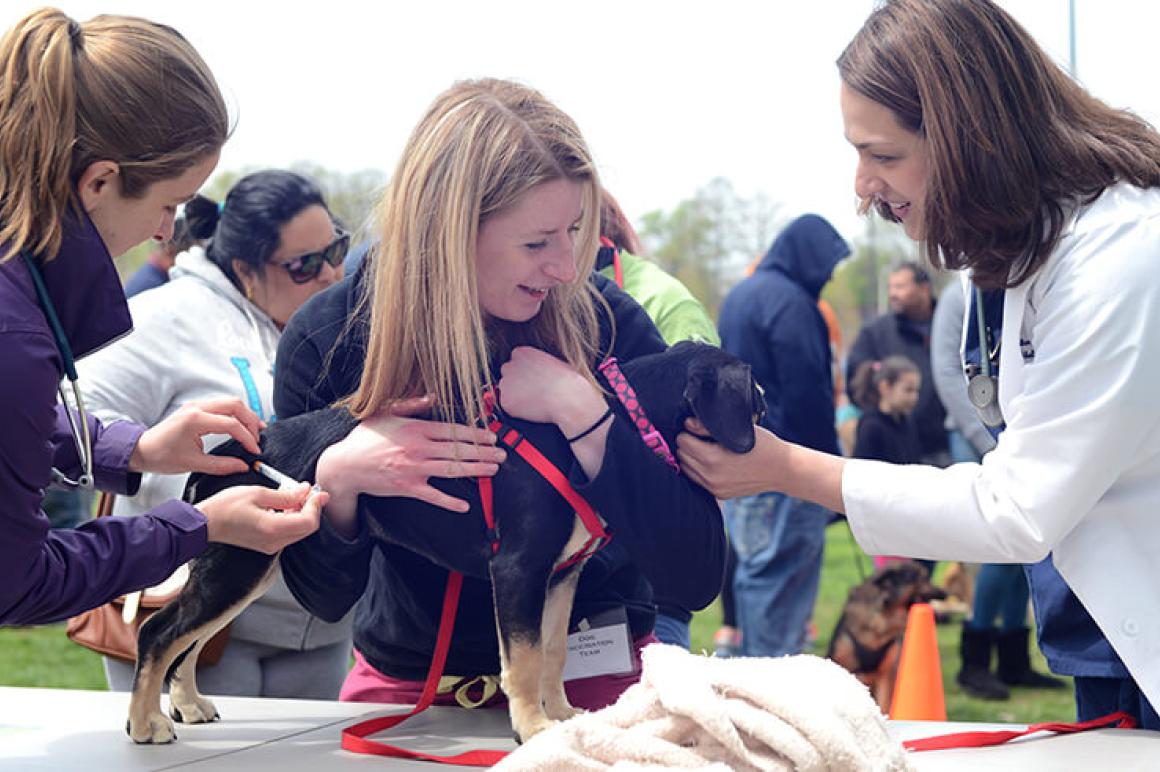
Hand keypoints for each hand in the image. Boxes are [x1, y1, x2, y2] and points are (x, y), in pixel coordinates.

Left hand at [130, 397, 262, 475]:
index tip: (254, 449)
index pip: (231, 424)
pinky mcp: (196, 408)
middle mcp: (196, 407)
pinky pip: (222, 405)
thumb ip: (222, 465)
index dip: (247, 437)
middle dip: (251, 420)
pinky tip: (240, 425)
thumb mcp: (193, 464)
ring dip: (245, 415)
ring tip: (254, 431)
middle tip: (258, 437)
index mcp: (195, 420)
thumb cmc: (161, 456)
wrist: (142, 450)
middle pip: (235, 404)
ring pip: (230, 402)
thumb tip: (242, 465)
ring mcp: (196, 405)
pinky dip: (235, 414)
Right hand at [198, 482, 326, 553]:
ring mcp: (270, 546)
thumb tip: (306, 491)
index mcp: (273, 529)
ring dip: (302, 512)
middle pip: (307, 528)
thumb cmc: (226, 507)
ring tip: (294, 493)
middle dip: (311, 508)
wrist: (206, 523)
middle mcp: (274, 542)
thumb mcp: (258, 493)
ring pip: (298, 530)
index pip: (309, 522)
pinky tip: (284, 504)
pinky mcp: (266, 544)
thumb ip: (286, 495)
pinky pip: (287, 532)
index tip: (318, 491)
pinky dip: (292, 518)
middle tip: (308, 490)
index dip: (316, 505)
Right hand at [316, 395, 506, 532]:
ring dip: (476, 470)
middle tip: (502, 453)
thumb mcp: (386, 413)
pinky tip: (465, 505)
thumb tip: (434, 396)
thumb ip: (412, 405)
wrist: (345, 465)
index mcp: (416, 429)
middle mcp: (418, 448)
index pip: (452, 430)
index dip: (475, 433)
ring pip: (452, 470)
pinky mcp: (407, 488)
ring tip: (493, 469)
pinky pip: (433, 496)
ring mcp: (414, 469)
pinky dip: (450, 502)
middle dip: (483, 452)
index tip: (491, 435)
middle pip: (458, 450)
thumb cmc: (365, 438)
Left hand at [497, 347, 601, 432]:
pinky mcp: (505, 401)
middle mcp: (509, 365)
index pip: (515, 361)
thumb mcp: (553, 361)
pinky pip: (507, 405)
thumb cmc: (567, 381)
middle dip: (517, 382)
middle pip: (507, 374)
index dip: (525, 371)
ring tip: (535, 400)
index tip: (533, 379)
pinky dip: (516, 409)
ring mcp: (505, 383)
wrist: (568, 398)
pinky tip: (532, 408)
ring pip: (506, 390)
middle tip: (532, 391)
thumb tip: (535, 372)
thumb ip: (537, 364)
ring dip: (516, 395)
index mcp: (521, 353)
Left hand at [677, 418, 781, 498]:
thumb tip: (687, 424)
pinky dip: (699, 470)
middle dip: (688, 445)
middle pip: (682, 456)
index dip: (688, 432)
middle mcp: (711, 476)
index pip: (683, 442)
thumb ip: (707, 427)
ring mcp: (715, 488)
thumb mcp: (737, 430)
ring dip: (691, 459)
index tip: (696, 429)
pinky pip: (698, 481)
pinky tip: (712, 462)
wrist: (782, 469)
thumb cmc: (763, 445)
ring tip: (706, 450)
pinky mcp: (720, 494)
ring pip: (686, 470)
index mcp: (713, 458)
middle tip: (701, 438)